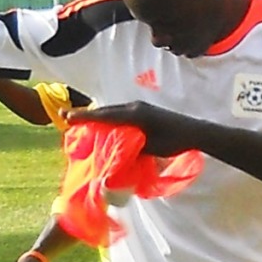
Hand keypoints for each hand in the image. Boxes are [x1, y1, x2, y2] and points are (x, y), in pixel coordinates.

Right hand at [67, 100, 204, 157]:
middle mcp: (135, 107)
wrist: (195, 131)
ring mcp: (140, 107)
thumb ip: (133, 148)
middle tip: (66, 117)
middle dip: (86, 115)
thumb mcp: (152, 148)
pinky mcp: (145, 111)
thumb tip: (116, 155)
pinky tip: (105, 125)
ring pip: (113, 111)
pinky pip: (122, 113)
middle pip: (106, 111)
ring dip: (98, 116)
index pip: (105, 116)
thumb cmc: (175, 141)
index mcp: (135, 114)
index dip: (84, 117)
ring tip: (80, 120)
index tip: (66, 117)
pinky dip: (110, 118)